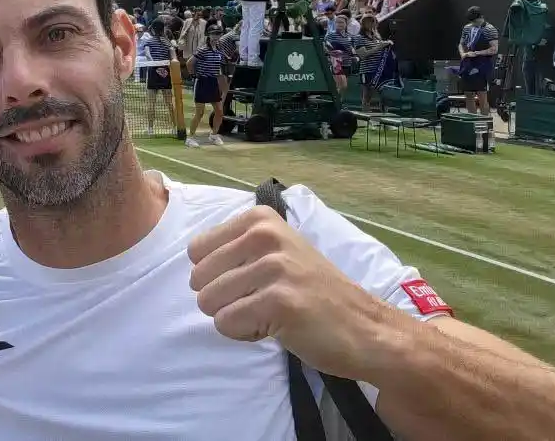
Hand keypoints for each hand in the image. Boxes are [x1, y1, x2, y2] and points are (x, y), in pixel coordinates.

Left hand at [188, 206, 400, 379]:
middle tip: (263, 301)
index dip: (217, 275)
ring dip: (235, 317)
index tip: (252, 281)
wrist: (364, 327)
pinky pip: (226, 323)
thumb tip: (190, 256)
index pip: (195, 251)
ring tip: (271, 313)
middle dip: (223, 299)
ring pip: (208, 302)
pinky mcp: (279, 301)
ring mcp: (273, 268)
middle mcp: (265, 236)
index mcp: (259, 220)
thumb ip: (237, 247)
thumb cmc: (313, 292)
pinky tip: (277, 327)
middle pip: (198, 278)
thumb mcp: (277, 251)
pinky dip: (245, 334)